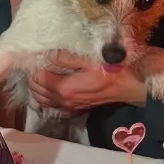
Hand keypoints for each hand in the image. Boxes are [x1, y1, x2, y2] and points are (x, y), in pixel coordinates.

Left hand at [28, 50, 146, 112]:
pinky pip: (51, 104)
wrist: (129, 87)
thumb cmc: (112, 70)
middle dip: (34, 76)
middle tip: (39, 62)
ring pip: (42, 99)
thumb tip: (49, 55)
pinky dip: (45, 96)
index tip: (39, 55)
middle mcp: (63, 100)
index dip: (36, 66)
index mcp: (65, 88)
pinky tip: (50, 86)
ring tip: (42, 72)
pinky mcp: (74, 108)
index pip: (38, 78)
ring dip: (38, 87)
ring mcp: (69, 106)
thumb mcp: (90, 59)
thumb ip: (67, 58)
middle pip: (37, 90)